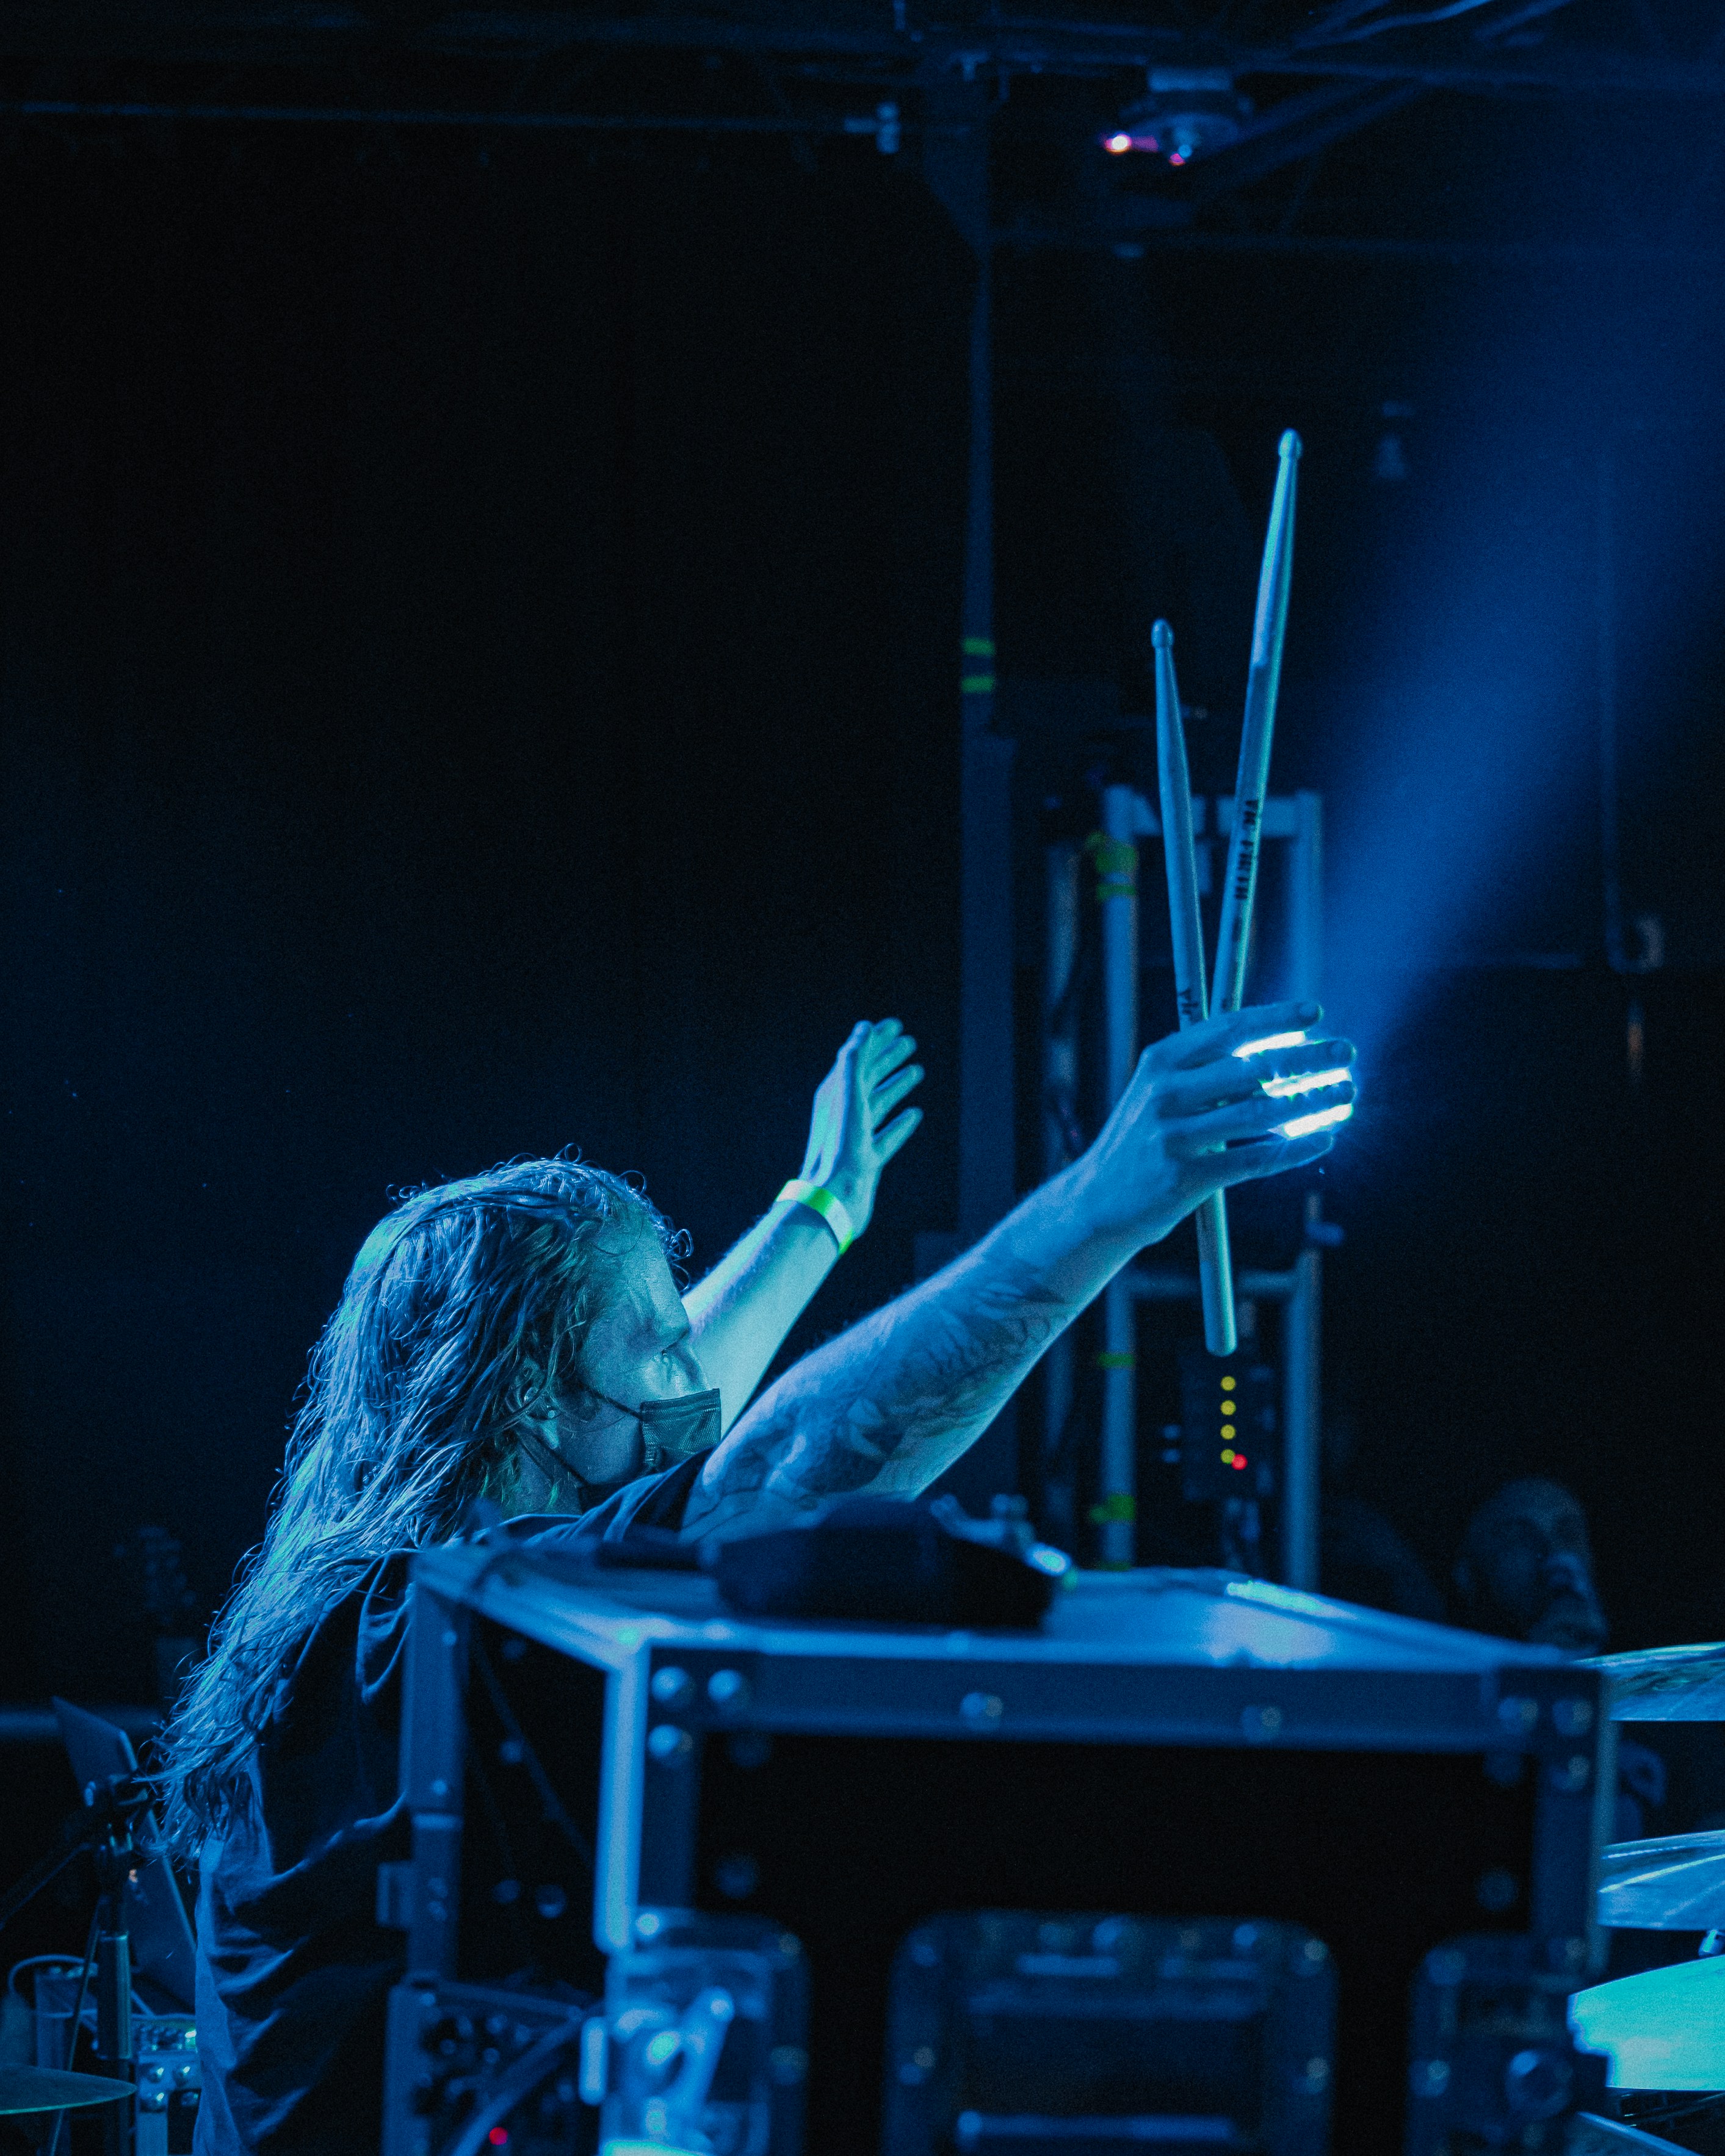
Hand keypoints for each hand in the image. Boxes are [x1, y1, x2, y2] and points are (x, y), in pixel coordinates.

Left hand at [795, 1019, 924, 1239]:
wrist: (834, 1199)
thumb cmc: (839, 1148)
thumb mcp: (847, 1096)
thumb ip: (854, 1060)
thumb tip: (865, 1028)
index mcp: (835, 1094)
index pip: (856, 1058)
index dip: (876, 1040)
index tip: (896, 1025)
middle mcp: (844, 1112)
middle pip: (868, 1077)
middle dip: (888, 1057)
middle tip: (910, 1042)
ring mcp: (856, 1136)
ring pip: (879, 1103)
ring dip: (897, 1085)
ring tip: (917, 1071)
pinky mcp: (868, 1159)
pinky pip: (887, 1134)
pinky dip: (901, 1122)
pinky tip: (915, 1115)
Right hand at [1070, 999, 1354, 1248]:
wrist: (1100, 1199)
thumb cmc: (1143, 1138)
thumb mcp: (1158, 1091)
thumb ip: (1205, 1067)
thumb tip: (1274, 1044)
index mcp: (1160, 1062)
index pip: (1228, 1029)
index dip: (1276, 1018)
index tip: (1316, 1012)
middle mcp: (1165, 1094)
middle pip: (1252, 1068)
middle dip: (1307, 1057)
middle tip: (1345, 1053)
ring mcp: (1174, 1137)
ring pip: (1260, 1114)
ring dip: (1312, 1101)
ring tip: (1346, 1093)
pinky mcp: (1186, 1178)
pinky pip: (1255, 1160)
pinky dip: (1295, 1149)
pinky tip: (1324, 1139)